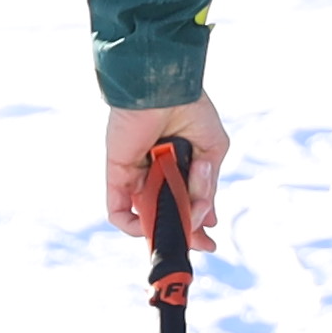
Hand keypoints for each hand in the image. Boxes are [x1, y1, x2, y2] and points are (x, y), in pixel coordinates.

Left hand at [103, 98, 230, 255]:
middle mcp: (160, 170)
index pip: (189, 200)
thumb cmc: (190, 109)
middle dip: (186, 231)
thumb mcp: (213, 149)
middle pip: (168, 212)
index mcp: (182, 162)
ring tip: (184, 233)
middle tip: (202, 245)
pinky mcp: (119, 174)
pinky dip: (132, 225)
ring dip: (166, 228)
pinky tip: (149, 228)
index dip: (199, 220)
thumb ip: (206, 183)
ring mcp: (139, 174)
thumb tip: (201, 213)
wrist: (163, 87)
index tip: (209, 238)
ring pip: (148, 215)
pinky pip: (119, 210)